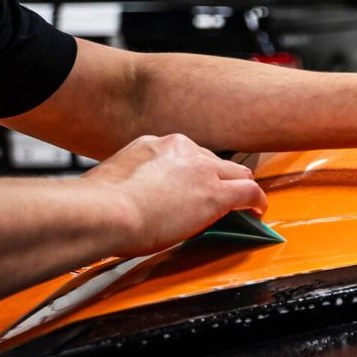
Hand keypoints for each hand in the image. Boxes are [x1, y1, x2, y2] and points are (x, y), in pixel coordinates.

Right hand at [82, 133, 267, 255]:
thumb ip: (132, 181)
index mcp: (154, 144)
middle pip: (214, 161)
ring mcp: (201, 169)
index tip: (192, 185)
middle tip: (221, 195)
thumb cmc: (98, 206)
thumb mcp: (114, 179)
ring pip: (236, 173)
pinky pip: (249, 192)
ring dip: (239, 188)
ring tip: (245, 204)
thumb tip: (134, 195)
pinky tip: (258, 211)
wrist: (103, 212)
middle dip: (219, 178)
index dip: (194, 172)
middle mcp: (181, 149)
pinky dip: (257, 201)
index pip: (186, 156)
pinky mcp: (216, 193)